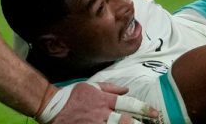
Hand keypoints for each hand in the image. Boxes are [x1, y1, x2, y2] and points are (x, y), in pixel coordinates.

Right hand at [41, 82, 160, 123]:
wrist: (50, 105)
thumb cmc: (72, 95)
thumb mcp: (92, 86)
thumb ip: (111, 88)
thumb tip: (127, 90)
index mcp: (104, 100)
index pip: (128, 104)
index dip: (143, 108)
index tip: (155, 113)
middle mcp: (101, 113)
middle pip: (124, 121)